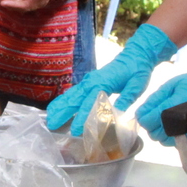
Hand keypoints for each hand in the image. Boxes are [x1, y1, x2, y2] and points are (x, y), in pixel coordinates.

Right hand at [46, 25, 177, 131]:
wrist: (135, 55)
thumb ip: (126, 99)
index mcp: (103, 83)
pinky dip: (63, 101)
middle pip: (73, 99)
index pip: (89, 103)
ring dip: (59, 107)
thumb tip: (117, 115)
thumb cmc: (137, 71)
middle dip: (62, 113)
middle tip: (51, 126)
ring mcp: (88, 81)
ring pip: (70, 96)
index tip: (75, 130)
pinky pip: (72, 93)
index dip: (82, 118)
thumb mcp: (136, 86)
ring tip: (49, 119)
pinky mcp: (88, 82)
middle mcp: (91, 82)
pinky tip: (56, 109)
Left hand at [136, 65, 186, 147]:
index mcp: (173, 108)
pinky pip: (178, 144)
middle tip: (157, 115)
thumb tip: (140, 114)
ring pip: (165, 141)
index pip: (147, 122)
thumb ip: (154, 100)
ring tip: (169, 120)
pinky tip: (179, 126)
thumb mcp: (171, 85)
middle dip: (152, 126)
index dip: (143, 118)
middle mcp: (181, 125)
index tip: (145, 113)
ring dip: (163, 132)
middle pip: (154, 135)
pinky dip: (175, 137)